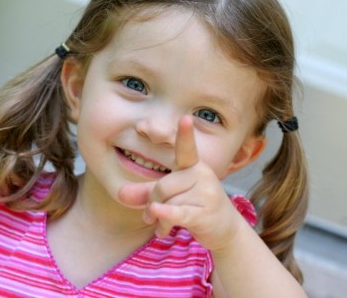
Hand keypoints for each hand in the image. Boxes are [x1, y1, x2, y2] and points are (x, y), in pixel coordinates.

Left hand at [118, 116, 242, 250]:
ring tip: (162, 227)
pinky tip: (159, 227)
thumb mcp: (171, 195)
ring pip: (168, 203)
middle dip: (152, 202)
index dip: (185, 134)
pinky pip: (179, 213)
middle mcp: (202, 175)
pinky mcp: (205, 214)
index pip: (187, 149)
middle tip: (150, 215)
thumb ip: (146, 192)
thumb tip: (120, 193)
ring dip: (159, 219)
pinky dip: (166, 217)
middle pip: (163, 185)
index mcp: (193, 165)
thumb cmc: (196, 205)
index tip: (186, 118)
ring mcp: (206, 194)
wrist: (226, 228)